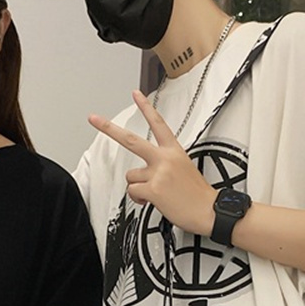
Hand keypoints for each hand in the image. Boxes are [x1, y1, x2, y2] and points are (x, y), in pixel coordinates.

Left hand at [88, 90, 217, 235]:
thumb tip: (149, 174)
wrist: (210, 210)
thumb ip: (164, 164)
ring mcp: (158, 173)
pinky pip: (133, 192)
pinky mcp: (153, 189)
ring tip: (156, 192)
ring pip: (131, 176)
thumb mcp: (185, 168)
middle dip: (108, 129)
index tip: (136, 94)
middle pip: (130, 140)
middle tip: (94, 118)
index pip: (158, 123)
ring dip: (139, 187)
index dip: (146, 107)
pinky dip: (139, 199)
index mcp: (174, 151)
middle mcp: (164, 158)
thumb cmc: (198, 194)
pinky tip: (152, 201)